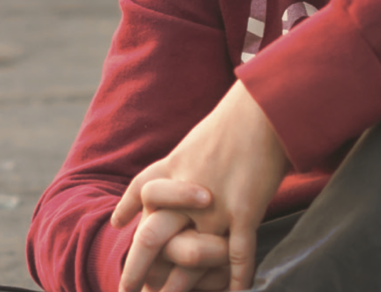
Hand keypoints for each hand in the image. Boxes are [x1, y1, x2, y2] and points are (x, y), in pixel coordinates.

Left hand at [110, 82, 289, 290]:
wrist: (264, 108)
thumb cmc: (235, 121)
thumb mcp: (195, 142)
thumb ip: (177, 165)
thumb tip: (161, 184)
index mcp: (172, 168)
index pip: (140, 194)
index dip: (127, 213)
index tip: (117, 228)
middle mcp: (185, 191)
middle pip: (151, 238)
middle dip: (137, 268)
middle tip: (127, 290)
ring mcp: (213, 205)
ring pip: (190, 255)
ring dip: (180, 286)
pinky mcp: (244, 211)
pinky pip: (238, 253)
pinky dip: (236, 277)